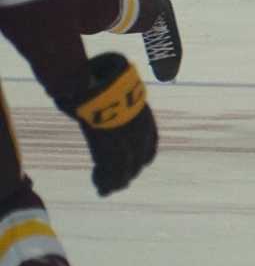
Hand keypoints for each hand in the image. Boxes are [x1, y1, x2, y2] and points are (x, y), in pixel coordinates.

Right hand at [58, 53, 156, 196]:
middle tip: (115, 186)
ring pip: (123, 168)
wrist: (99, 74)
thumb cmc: (102, 74)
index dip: (140, 160)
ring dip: (114, 182)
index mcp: (144, 116)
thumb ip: (110, 94)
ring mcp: (125, 137)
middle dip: (126, 174)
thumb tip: (93, 89)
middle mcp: (140, 130)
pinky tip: (99, 187)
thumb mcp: (115, 86)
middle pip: (137, 160)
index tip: (130, 169)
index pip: (149, 145)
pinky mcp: (108, 143)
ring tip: (105, 191)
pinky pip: (108, 168)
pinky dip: (104, 180)